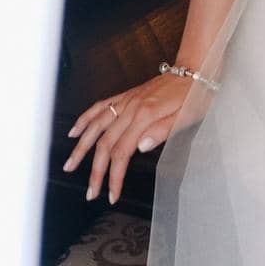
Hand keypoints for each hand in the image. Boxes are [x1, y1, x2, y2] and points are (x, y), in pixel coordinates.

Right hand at [62, 73, 190, 203]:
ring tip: (70, 165)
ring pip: (96, 125)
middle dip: (95, 171)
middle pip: (105, 143)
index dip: (115, 176)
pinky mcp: (126, 96)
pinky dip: (85, 119)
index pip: (122, 152)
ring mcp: (126, 101)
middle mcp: (131, 107)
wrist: (194, 70)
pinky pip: (100, 107)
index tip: (112, 194)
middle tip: (91, 192)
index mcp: (146, 116)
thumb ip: (162, 131)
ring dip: (81, 147)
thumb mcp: (186, 117)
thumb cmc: (194, 96)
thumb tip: (141, 147)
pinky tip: (74, 131)